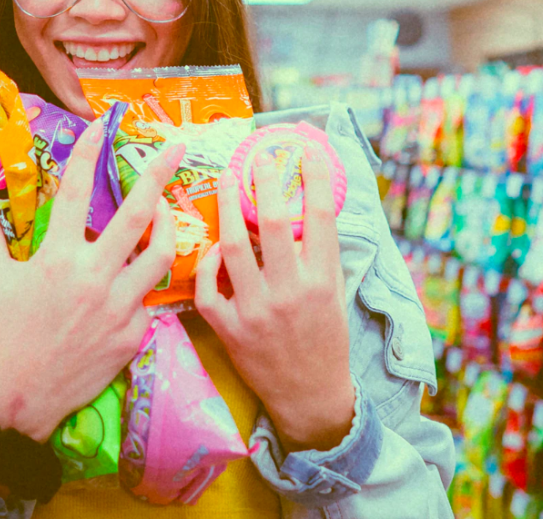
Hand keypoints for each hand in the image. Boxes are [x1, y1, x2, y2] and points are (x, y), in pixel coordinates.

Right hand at [0, 119, 183, 441]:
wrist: (17, 398)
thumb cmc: (1, 333)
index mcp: (56, 256)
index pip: (73, 191)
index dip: (86, 153)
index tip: (100, 126)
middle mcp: (93, 275)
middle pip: (138, 214)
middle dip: (160, 174)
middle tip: (176, 147)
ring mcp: (119, 306)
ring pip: (162, 255)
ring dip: (169, 227)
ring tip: (167, 213)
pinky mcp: (134, 334)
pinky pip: (150, 300)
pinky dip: (144, 286)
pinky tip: (135, 282)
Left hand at [196, 148, 353, 452]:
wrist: (310, 394)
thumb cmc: (325, 338)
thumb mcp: (335, 294)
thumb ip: (320, 254)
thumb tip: (309, 202)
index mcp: (323, 281)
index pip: (321, 216)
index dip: (316, 177)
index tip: (308, 148)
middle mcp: (291, 293)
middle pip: (274, 223)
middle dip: (265, 182)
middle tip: (258, 156)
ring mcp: (256, 312)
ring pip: (234, 249)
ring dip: (228, 209)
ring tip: (228, 181)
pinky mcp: (230, 330)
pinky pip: (208, 289)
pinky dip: (207, 265)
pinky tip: (213, 247)